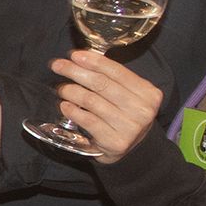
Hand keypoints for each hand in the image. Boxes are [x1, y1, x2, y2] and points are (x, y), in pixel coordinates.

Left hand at [52, 49, 166, 161]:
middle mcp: (142, 110)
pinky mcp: (115, 141)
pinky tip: (64, 105)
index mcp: (148, 93)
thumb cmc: (125, 116)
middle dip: (75, 72)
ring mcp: (130, 127)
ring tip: (61, 88)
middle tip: (57, 66)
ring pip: (92, 101)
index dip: (93, 61)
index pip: (117, 71)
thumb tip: (81, 59)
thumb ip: (112, 79)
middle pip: (101, 84)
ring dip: (71, 91)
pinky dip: (73, 111)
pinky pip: (88, 121)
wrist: (133, 150)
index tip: (74, 55)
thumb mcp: (128, 96)